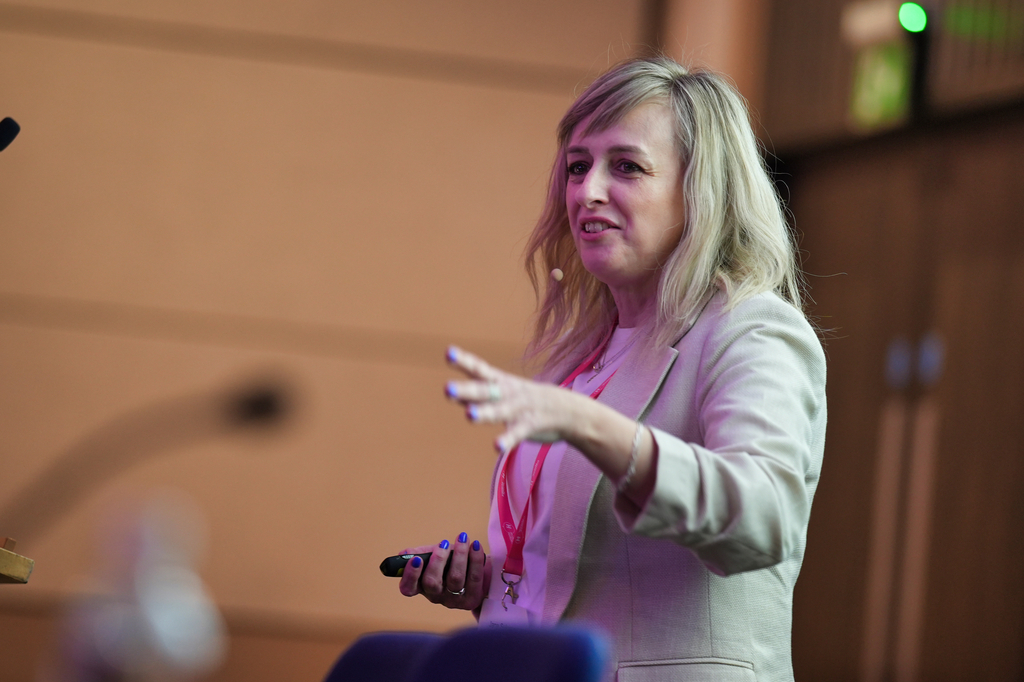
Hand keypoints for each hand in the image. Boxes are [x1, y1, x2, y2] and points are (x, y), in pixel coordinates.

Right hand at [397, 533, 488, 610]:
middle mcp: (436, 596)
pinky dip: (475, 559)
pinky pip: (473, 578)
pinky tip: (475, 546)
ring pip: (455, 578)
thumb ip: (422, 553)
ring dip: (459, 555)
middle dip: (438, 560)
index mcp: (422, 586)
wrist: (481, 573)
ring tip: (462, 538)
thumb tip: (404, 553)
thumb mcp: (436, 556)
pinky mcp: (471, 599)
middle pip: (432, 582)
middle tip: (443, 543)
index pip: (408, 588)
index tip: (416, 559)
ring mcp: (454, 600)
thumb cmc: (453, 563)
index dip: (410, 575)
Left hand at [445, 346, 586, 453]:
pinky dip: (507, 439)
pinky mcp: (530, 425)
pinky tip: (496, 446)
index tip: (448, 352)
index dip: (464, 361)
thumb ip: (476, 394)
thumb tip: (451, 393)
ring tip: (469, 416)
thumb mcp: (503, 391)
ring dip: (484, 413)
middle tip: (447, 389)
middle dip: (466, 390)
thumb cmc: (526, 399)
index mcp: (500, 382)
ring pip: (499, 410)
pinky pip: (517, 433)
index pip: (479, 369)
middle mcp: (507, 392)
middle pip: (484, 390)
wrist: (568, 410)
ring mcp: (519, 408)